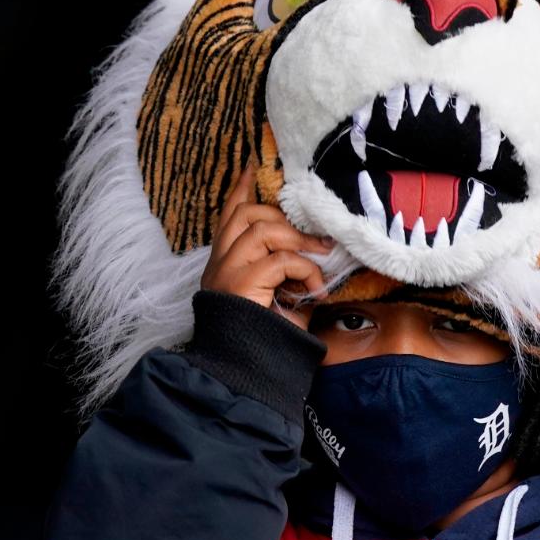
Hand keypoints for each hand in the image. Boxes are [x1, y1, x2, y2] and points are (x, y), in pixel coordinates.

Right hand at [200, 160, 332, 329]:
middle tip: (314, 239)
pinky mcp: (240, 285)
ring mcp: (227, 272)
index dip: (241, 190)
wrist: (248, 373)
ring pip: (262, 230)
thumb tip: (320, 248)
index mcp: (225, 264)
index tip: (252, 167)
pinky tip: (314, 290)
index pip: (229, 216)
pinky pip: (280, 261)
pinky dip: (305, 272)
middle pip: (247, 215)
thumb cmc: (268, 338)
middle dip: (283, 218)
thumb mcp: (282, 296)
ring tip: (318, 259)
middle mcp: (220, 265)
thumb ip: (289, 269)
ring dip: (298, 242)